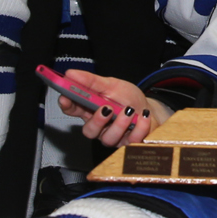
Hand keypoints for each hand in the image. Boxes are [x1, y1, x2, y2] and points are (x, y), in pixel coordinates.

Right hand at [55, 70, 169, 146]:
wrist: (151, 109)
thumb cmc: (128, 98)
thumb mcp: (111, 85)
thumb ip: (91, 82)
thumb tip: (71, 74)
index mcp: (91, 109)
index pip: (72, 109)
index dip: (66, 105)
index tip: (65, 98)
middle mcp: (100, 126)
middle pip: (89, 130)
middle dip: (97, 120)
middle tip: (106, 108)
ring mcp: (113, 136)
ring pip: (109, 138)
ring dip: (120, 123)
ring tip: (130, 110)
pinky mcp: (128, 143)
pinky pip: (131, 140)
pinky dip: (139, 127)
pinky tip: (143, 116)